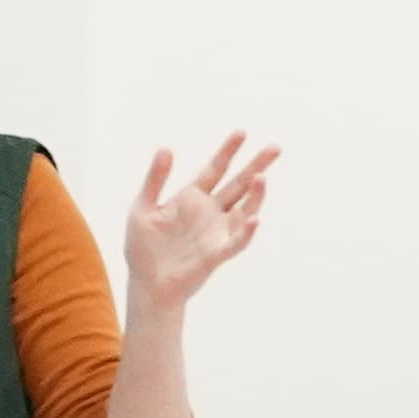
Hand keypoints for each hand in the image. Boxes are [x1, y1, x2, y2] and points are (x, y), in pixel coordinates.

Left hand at [122, 132, 280, 308]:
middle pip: (238, 184)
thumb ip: (154, 180)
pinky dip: (247, 231)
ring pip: (244, 209)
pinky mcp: (217, 254)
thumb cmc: (142, 249)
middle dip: (256, 166)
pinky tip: (255, 218)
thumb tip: (166, 148)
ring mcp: (216, 232)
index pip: (215, 168)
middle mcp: (210, 212)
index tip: (242, 132)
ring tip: (262, 178)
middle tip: (276, 148)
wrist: (146, 285)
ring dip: (255, 195)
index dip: (228, 151)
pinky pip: (237, 241)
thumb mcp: (142, 208)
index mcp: (192, 198)